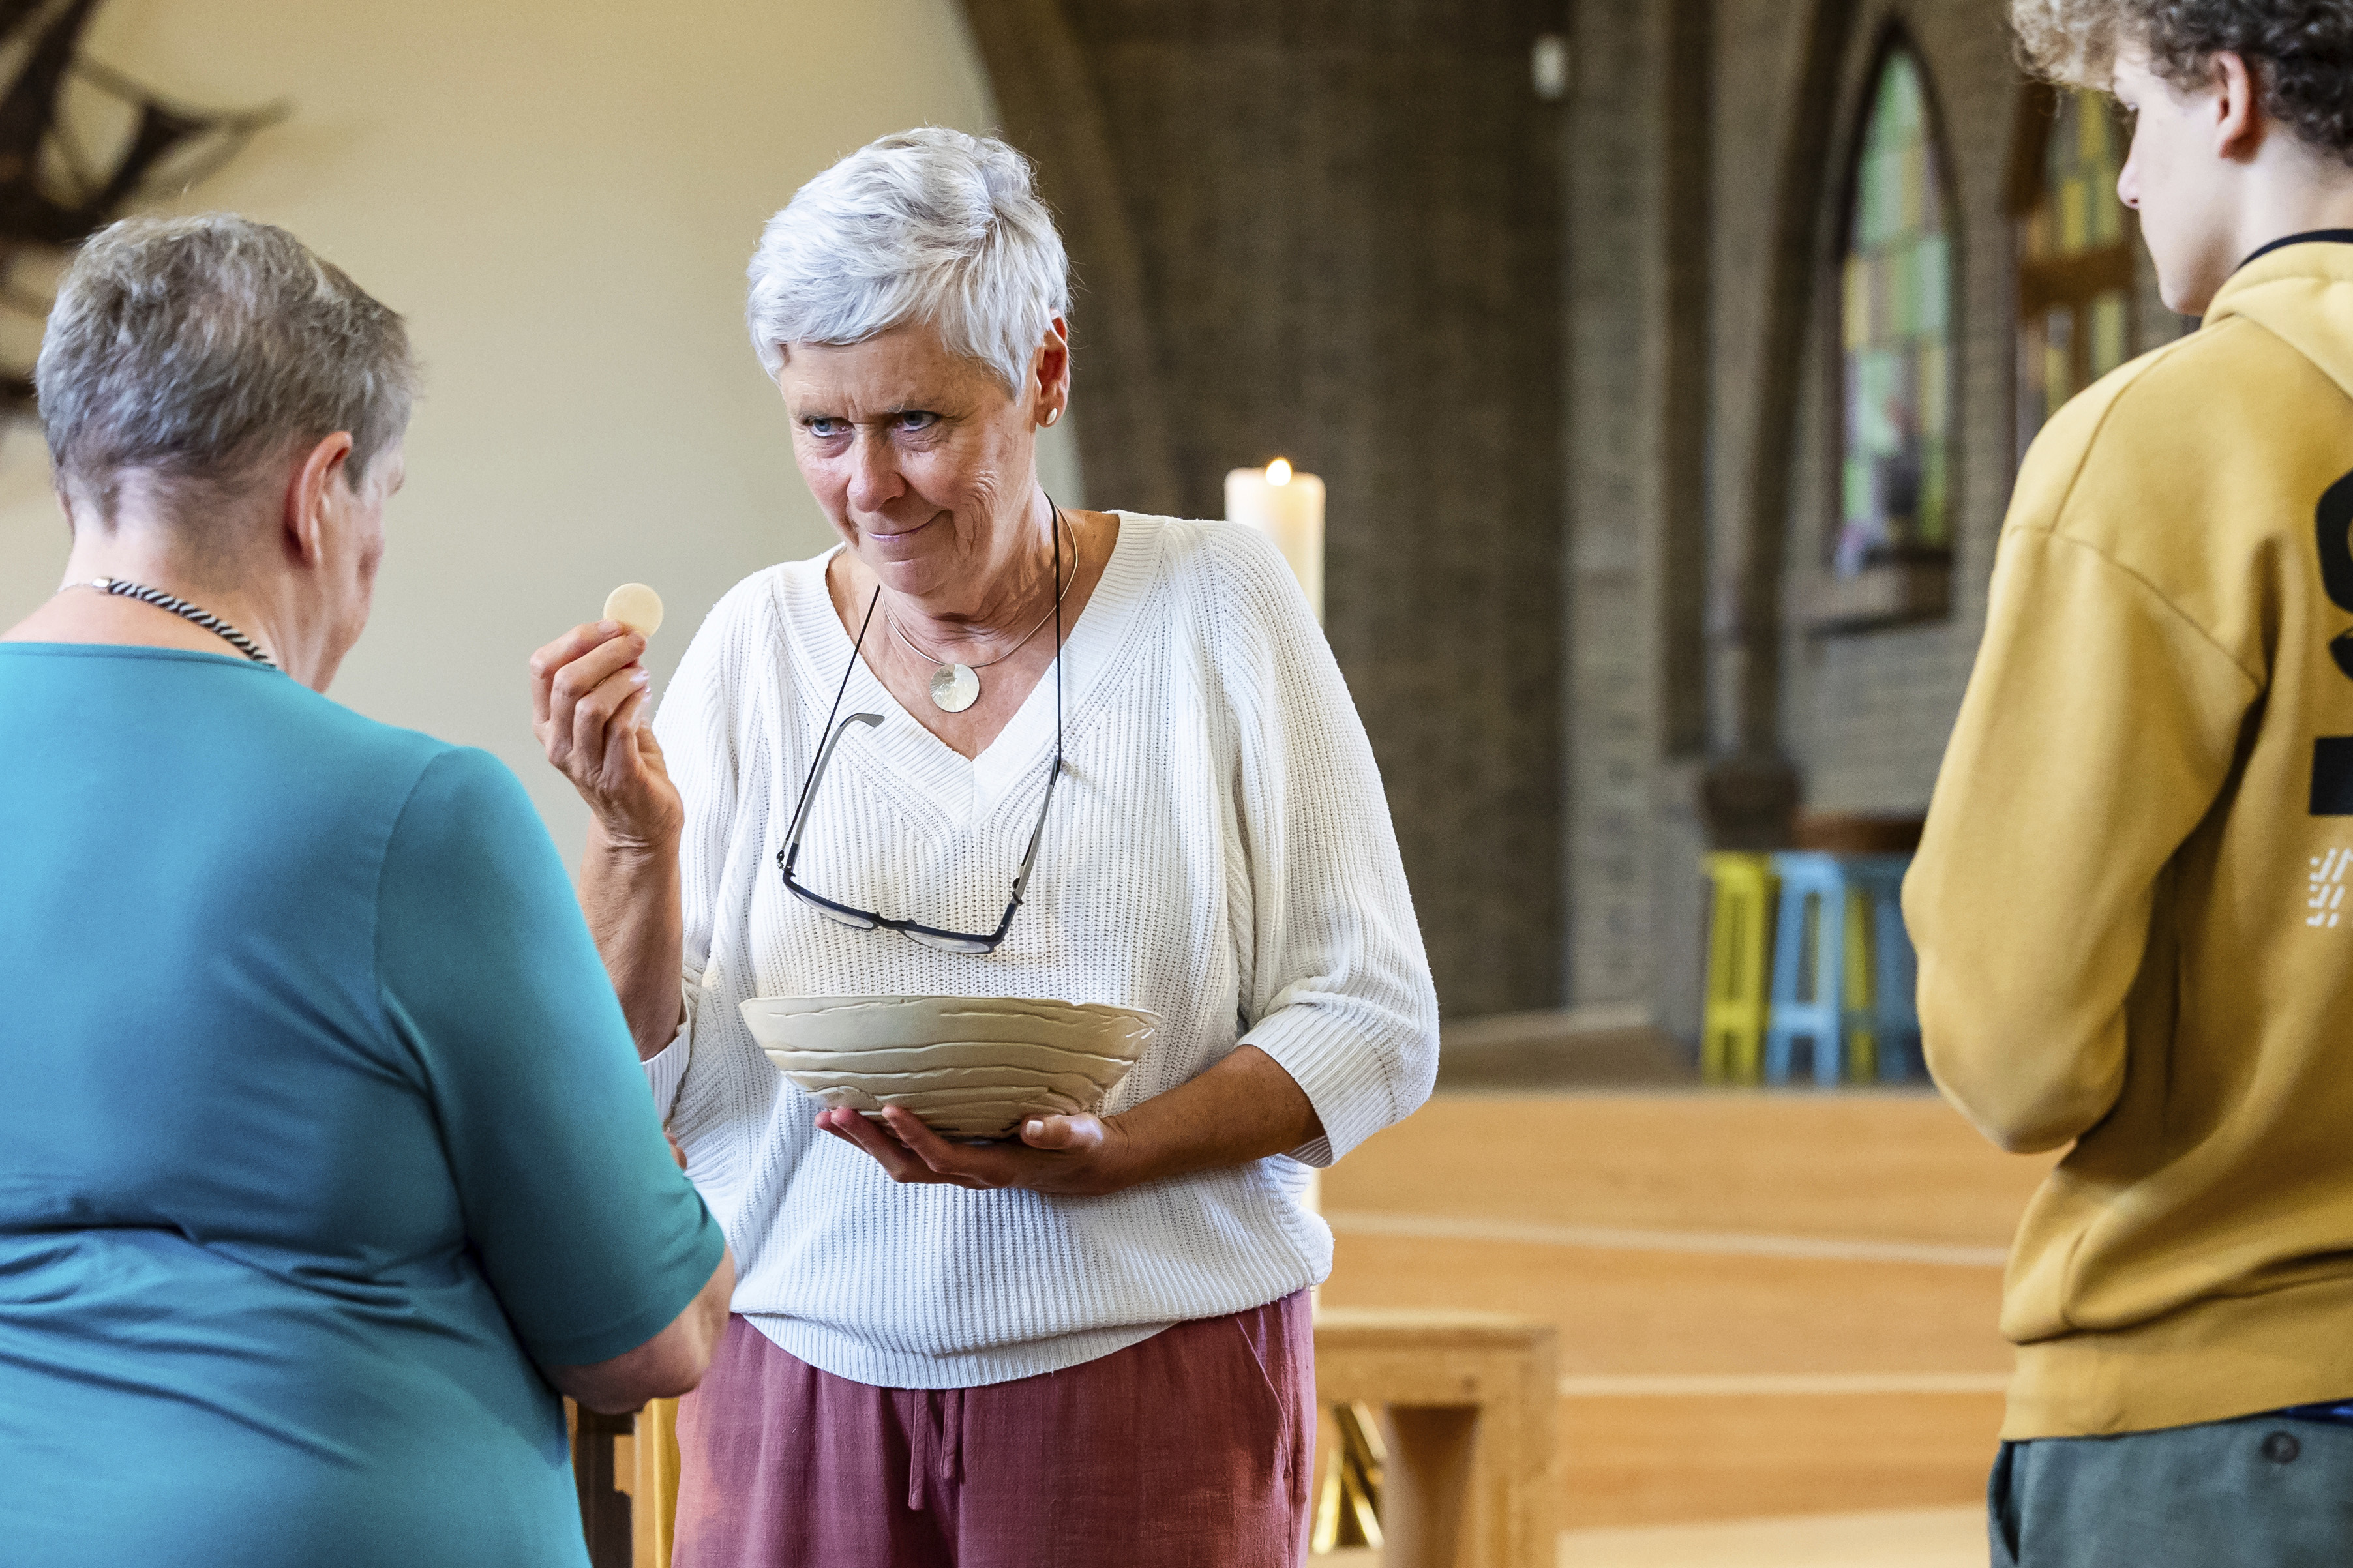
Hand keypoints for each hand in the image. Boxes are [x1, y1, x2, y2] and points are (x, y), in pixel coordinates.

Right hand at [530, 622, 681, 847]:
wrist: (641, 826)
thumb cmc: (626, 765)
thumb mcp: (609, 718)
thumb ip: (611, 682)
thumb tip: (625, 638)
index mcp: (547, 723)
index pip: (542, 668)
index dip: (577, 639)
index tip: (612, 626)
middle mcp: (557, 744)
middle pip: (566, 682)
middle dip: (605, 652)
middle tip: (636, 642)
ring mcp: (583, 764)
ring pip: (590, 704)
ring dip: (623, 678)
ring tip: (643, 675)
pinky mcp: (616, 778)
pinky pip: (620, 729)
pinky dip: (635, 705)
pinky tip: (646, 698)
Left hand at [815, 1105, 1143, 1197]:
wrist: (1081, 1167)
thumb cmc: (1081, 1146)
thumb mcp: (1081, 1135)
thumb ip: (1060, 1131)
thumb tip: (1035, 1126)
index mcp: (995, 1168)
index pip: (945, 1156)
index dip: (916, 1135)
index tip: (890, 1109)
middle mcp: (969, 1174)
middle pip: (908, 1166)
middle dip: (870, 1142)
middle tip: (836, 1112)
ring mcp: (957, 1169)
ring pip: (900, 1163)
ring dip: (864, 1143)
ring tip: (829, 1117)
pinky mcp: (953, 1159)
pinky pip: (907, 1154)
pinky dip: (878, 1138)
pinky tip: (858, 1118)